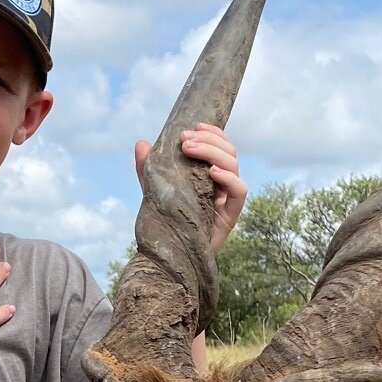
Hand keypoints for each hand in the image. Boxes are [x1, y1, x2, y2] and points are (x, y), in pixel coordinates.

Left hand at [134, 123, 247, 251]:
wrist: (170, 256)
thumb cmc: (167, 222)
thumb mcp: (154, 192)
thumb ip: (148, 170)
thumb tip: (141, 143)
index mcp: (209, 174)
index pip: (219, 145)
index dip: (211, 133)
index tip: (193, 126)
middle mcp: (222, 184)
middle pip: (228, 151)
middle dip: (208, 140)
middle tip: (184, 140)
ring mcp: (227, 199)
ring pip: (234, 166)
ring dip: (213, 152)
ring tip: (191, 150)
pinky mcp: (230, 215)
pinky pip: (239, 191)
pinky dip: (229, 178)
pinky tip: (213, 172)